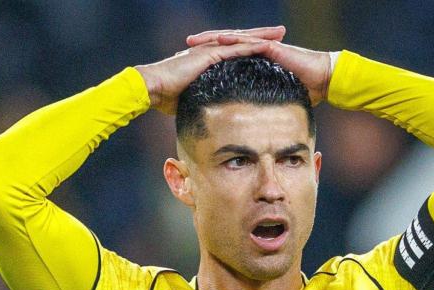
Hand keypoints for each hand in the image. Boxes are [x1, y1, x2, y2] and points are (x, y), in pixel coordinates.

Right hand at [135, 26, 285, 113]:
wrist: (152, 88)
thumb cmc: (165, 96)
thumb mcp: (190, 97)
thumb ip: (202, 99)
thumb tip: (209, 114)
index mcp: (207, 59)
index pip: (234, 49)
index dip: (251, 46)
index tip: (269, 46)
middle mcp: (209, 50)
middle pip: (241, 40)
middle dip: (262, 35)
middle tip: (281, 32)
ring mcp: (208, 51)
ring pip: (240, 40)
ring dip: (261, 36)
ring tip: (279, 33)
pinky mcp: (207, 55)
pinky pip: (233, 49)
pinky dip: (250, 46)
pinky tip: (265, 45)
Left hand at [185, 29, 333, 104]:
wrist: (324, 80)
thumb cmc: (305, 90)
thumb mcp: (276, 100)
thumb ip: (263, 107)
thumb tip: (253, 126)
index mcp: (255, 61)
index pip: (227, 57)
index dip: (208, 58)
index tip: (189, 62)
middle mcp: (257, 51)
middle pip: (226, 45)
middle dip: (204, 45)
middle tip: (184, 46)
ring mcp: (265, 47)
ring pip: (234, 39)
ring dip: (213, 39)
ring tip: (195, 41)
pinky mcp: (272, 48)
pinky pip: (250, 42)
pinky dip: (234, 40)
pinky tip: (219, 41)